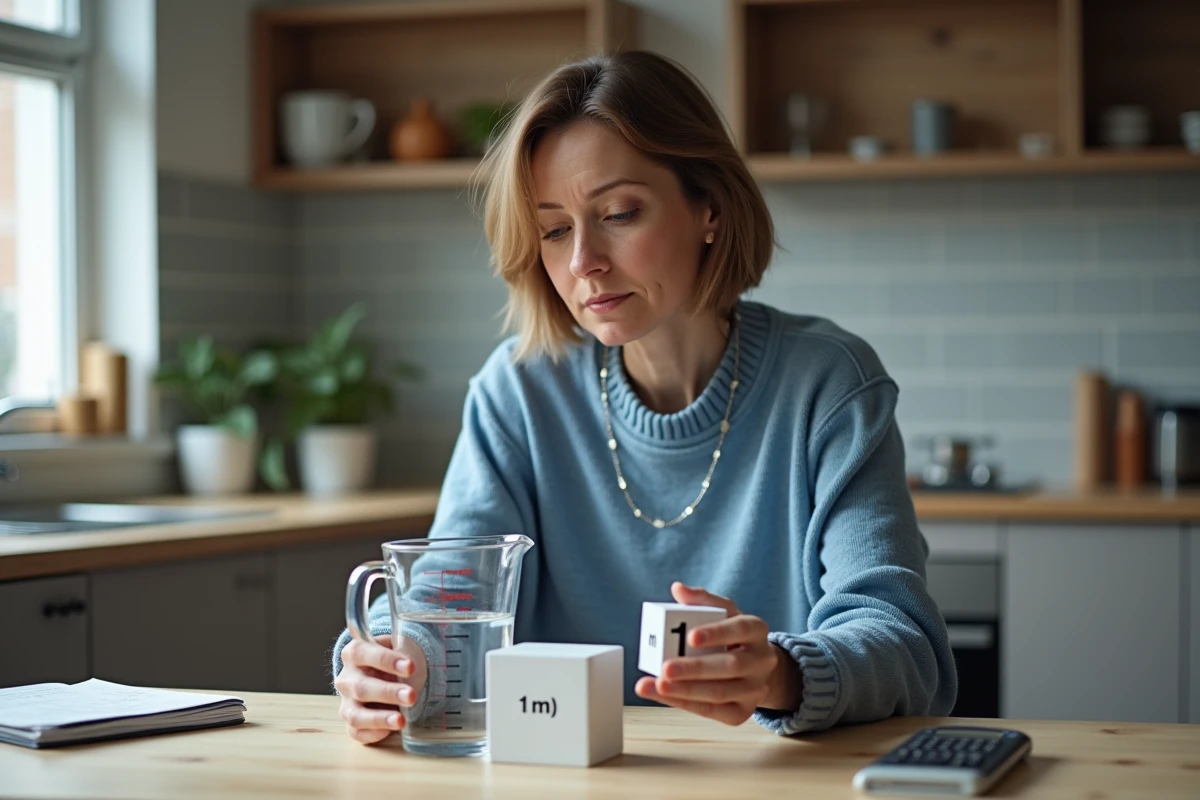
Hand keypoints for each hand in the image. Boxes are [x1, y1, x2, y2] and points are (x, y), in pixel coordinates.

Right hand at [335, 633, 427, 744]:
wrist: (376, 674)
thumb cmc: (388, 660)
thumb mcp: (394, 647)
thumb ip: (403, 648)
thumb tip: (422, 656)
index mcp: (354, 653)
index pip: (362, 653)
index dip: (386, 660)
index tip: (410, 667)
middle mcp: (345, 679)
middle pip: (360, 687)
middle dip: (388, 692)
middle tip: (411, 696)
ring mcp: (346, 703)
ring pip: (355, 715)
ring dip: (379, 718)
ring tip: (401, 721)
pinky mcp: (350, 723)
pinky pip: (356, 732)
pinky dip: (372, 734)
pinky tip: (389, 731)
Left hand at [634, 582, 800, 725]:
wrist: (755, 667)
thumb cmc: (731, 634)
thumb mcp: (723, 612)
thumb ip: (701, 599)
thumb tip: (678, 589)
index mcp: (757, 629)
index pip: (739, 629)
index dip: (716, 633)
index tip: (691, 636)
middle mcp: (762, 660)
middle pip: (730, 666)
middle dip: (695, 669)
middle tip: (665, 668)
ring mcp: (756, 689)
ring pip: (720, 693)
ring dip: (685, 691)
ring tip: (656, 685)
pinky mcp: (743, 711)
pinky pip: (713, 711)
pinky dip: (685, 704)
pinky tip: (663, 696)